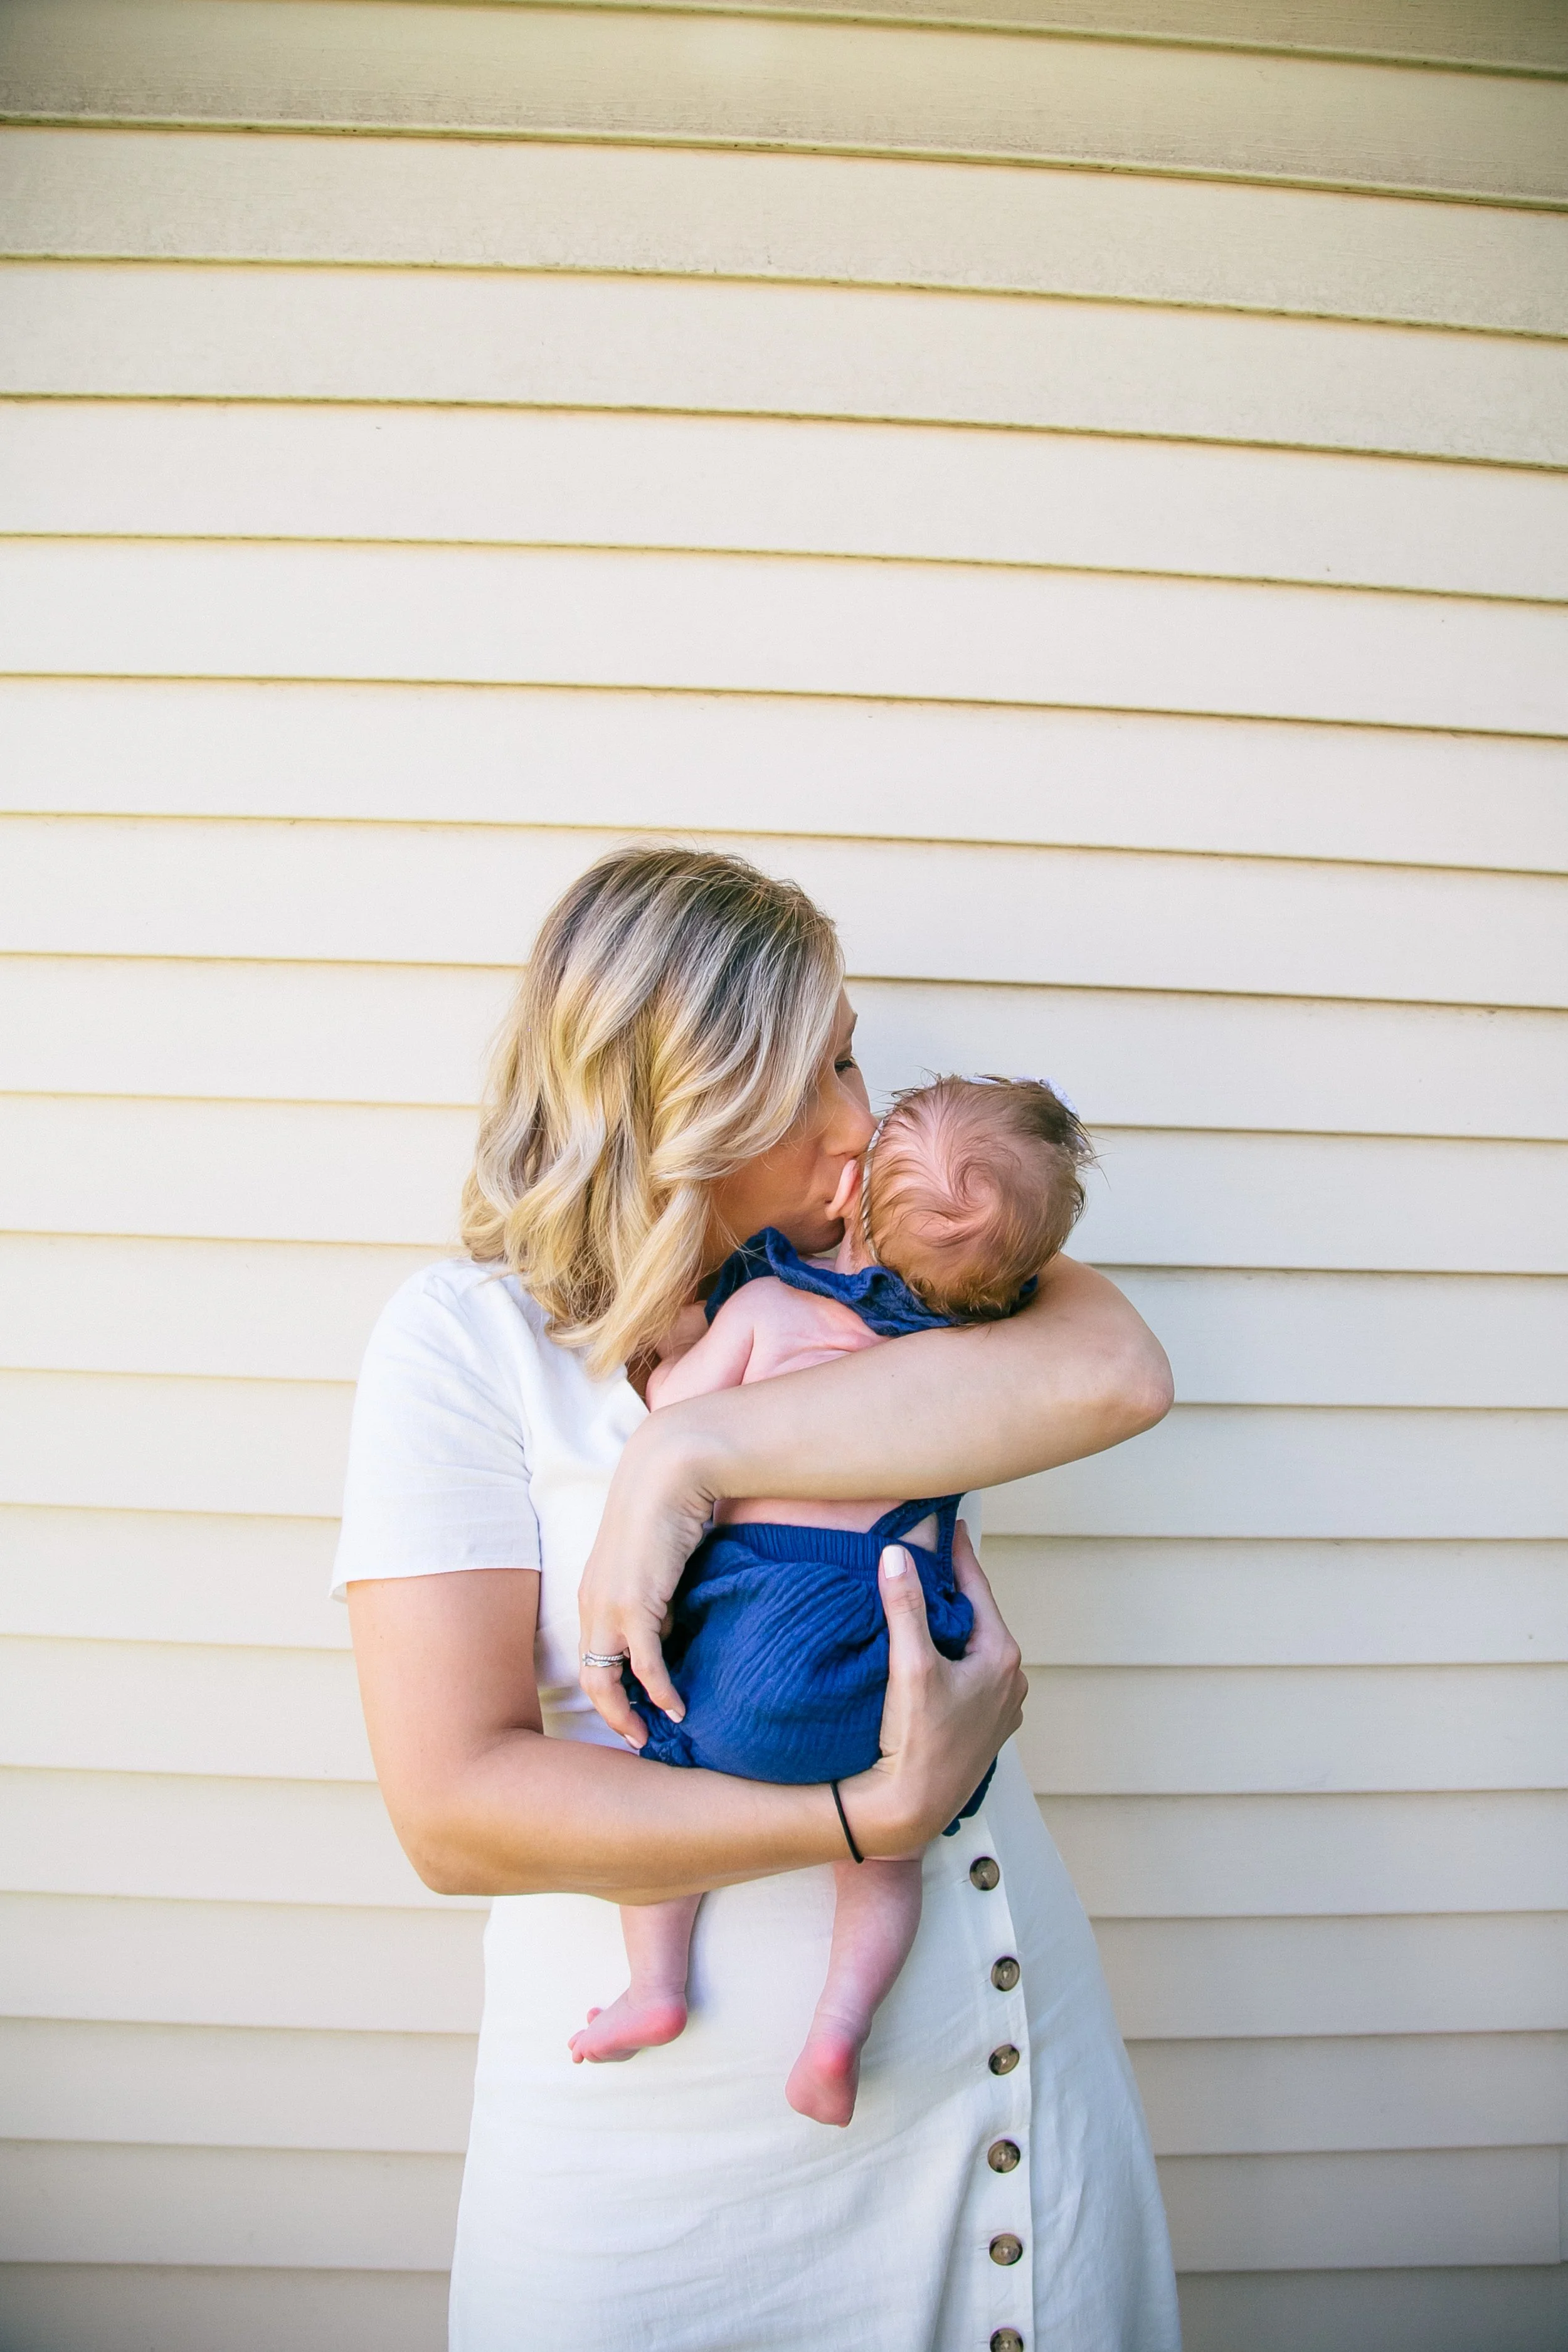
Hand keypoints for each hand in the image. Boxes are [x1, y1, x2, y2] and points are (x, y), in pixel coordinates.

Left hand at [578, 1416, 714, 1743]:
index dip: (607, 1689)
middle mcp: (592, 1602)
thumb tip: (667, 1624)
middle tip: (636, 1738)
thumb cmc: (665, 1506)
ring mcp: (609, 1605)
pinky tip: (677, 1707)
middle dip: (610, 1714)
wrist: (668, 1469)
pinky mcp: (636, 1604)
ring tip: (650, 1736)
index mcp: (593, 1591)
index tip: (630, 1711)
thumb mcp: (651, 1559)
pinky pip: (644, 1665)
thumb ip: (653, 1593)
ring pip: (605, 1678)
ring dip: (626, 1713)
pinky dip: (659, 1691)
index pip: (590, 1654)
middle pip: (589, 1676)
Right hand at [842, 1524, 1026, 1856]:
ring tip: (922, 1605)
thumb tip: (896, 1555)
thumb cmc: (916, 1742)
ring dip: (951, 1628)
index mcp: (1002, 1658)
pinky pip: (969, 1678)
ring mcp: (999, 1709)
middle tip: (928, 1562)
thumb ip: (905, 1606)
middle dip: (953, 1592)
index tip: (949, 1526)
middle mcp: (1010, 1682)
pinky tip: (927, 1659)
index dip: (958, 1556)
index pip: (978, 1589)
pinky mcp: (982, 1730)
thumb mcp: (910, 1666)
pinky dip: (951, 1659)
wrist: (910, 1812)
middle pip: (978, 1619)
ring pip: (974, 1650)